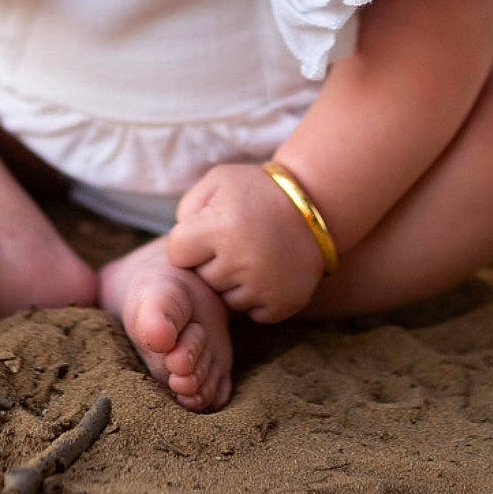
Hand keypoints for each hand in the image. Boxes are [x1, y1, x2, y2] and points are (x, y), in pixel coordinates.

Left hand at [166, 161, 326, 323]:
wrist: (316, 204)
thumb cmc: (258, 191)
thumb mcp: (218, 180)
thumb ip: (186, 208)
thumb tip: (177, 247)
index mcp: (222, 228)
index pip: (177, 253)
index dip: (189, 241)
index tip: (209, 229)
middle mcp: (243, 260)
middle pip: (201, 278)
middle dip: (211, 261)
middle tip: (237, 241)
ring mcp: (264, 286)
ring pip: (225, 299)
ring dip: (233, 281)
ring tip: (254, 254)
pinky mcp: (283, 304)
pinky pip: (251, 313)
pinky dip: (256, 297)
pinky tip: (267, 271)